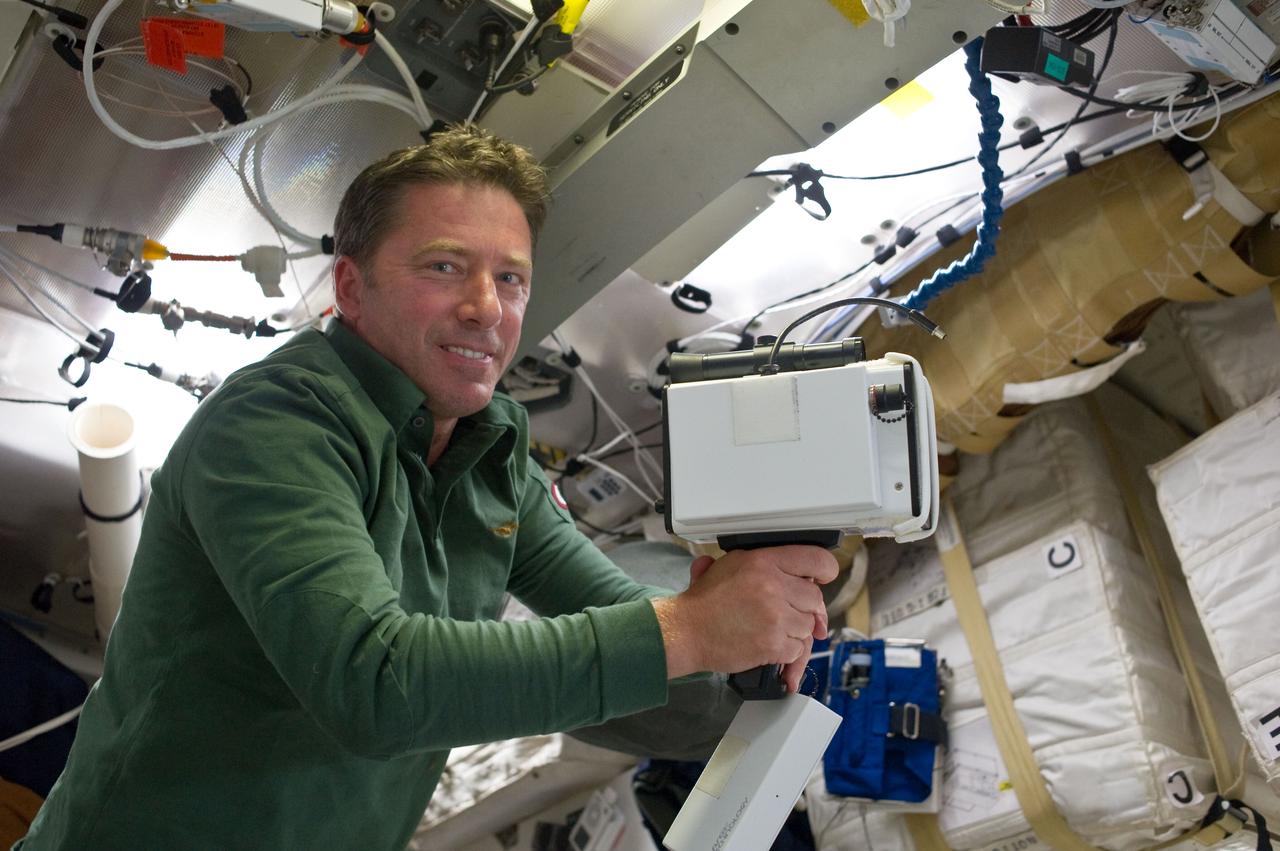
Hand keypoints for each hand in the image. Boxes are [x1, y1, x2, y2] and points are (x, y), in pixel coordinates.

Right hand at [652, 546, 836, 691]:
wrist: (684, 632)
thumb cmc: (703, 602)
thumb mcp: (727, 565)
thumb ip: (761, 563)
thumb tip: (795, 574)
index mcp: (763, 561)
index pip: (816, 560)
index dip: (825, 570)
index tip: (824, 577)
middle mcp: (773, 586)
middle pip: (814, 598)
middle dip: (804, 608)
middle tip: (787, 612)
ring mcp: (775, 616)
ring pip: (807, 626)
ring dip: (794, 631)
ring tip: (770, 629)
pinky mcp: (773, 644)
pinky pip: (797, 649)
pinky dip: (787, 653)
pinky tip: (768, 646)